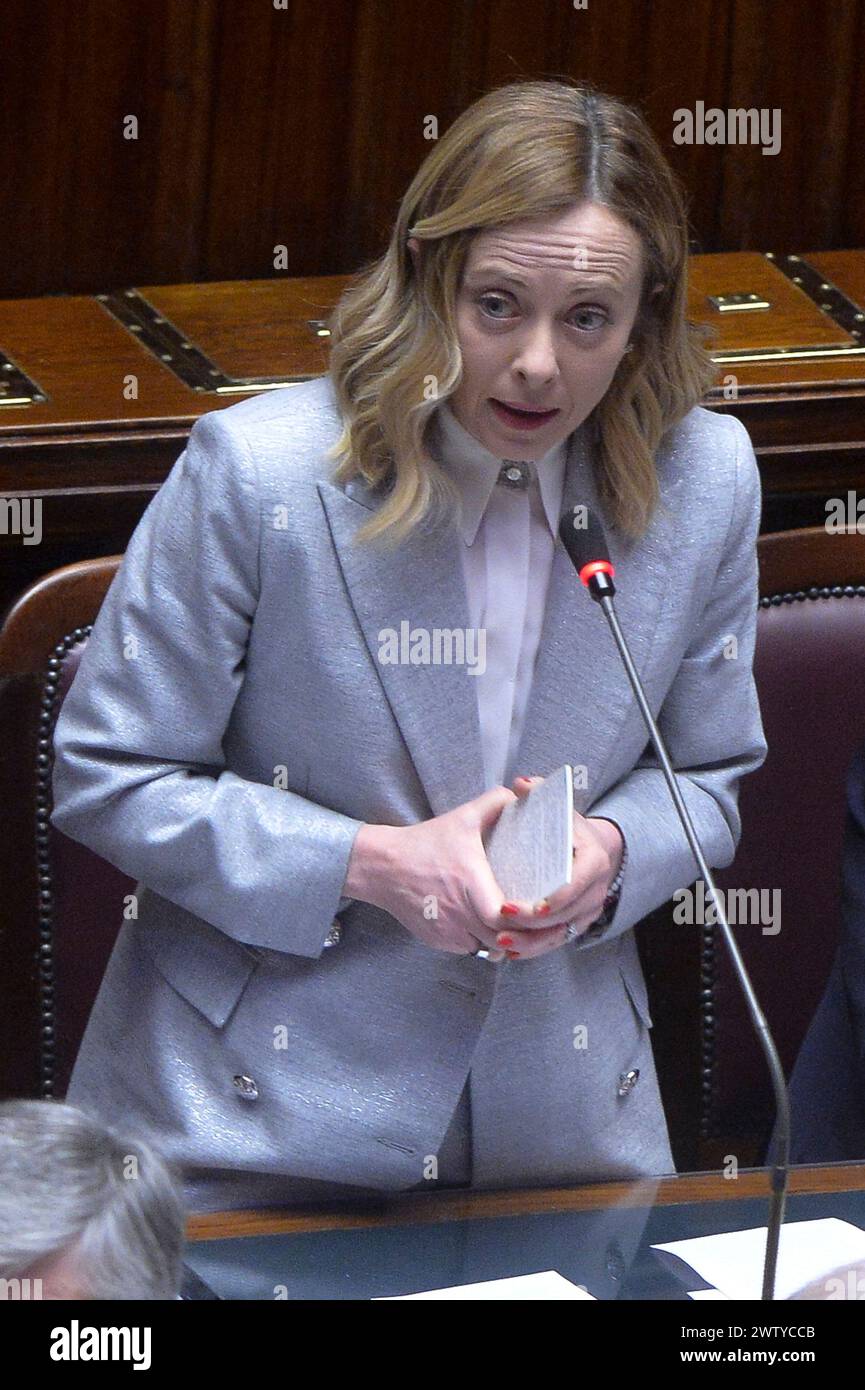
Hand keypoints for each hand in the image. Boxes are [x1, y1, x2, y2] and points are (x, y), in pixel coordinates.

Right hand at [344, 786, 526, 960]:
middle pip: (500, 938)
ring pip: (487, 948)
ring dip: (504, 942)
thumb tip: (522, 794)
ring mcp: (448, 931)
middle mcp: (459, 911)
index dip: (522, 919)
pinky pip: (470, 950)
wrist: (383, 867)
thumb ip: (493, 803)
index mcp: (468, 882)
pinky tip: (491, 930)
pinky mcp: (438, 941)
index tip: (535, 910)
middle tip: (539, 924)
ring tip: (518, 929)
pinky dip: (483, 943)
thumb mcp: (461, 817)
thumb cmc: (424, 843)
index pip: (501, 915)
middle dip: (521, 935)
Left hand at [493, 774, 623, 957]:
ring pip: (560, 935)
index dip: (557, 897)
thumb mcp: (556, 807)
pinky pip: (556, 942)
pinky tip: (508, 950)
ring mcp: (587, 910)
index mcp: (594, 860)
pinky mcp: (576, 924)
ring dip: (531, 942)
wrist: (589, 847)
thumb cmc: (566, 826)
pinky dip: (533, 949)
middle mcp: (596, 889)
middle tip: (502, 920)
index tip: (532, 905)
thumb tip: (520, 785)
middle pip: (567, 914)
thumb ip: (537, 793)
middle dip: (535, 923)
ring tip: (500, 941)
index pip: (578, 883)